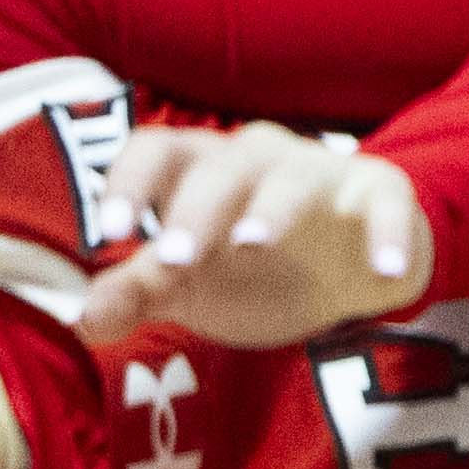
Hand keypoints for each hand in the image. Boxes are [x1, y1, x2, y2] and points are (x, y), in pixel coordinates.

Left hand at [70, 122, 424, 350]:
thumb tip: (81, 319)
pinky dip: (387, 232)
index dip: (127, 183)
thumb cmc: (253, 267)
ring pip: (296, 175)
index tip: (105, 233)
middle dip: (194, 209)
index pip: (157, 149)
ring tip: (253, 244)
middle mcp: (260, 158)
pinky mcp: (382, 193)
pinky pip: (387, 202)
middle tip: (174, 261)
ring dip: (273, 206)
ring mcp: (324, 173)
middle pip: (223, 165)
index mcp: (203, 169)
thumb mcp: (190, 285)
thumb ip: (138, 293)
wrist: (348, 270)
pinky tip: (383, 271)